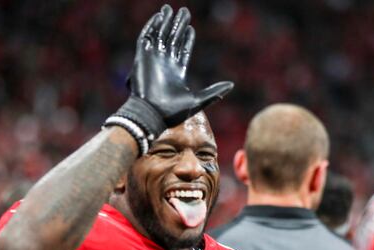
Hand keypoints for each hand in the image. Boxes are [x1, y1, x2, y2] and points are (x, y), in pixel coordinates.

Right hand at [105, 5, 233, 154]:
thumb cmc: (173, 112)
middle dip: (178, 25)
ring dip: (165, 22)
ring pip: (160, 35)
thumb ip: (214, 92)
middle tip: (184, 11)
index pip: (183, 50)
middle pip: (172, 39)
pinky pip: (146, 38)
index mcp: (177, 73)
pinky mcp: (142, 57)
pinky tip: (159, 16)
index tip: (191, 28)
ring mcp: (153, 60)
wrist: (152, 114)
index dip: (187, 39)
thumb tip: (231, 85)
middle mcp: (164, 64)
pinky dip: (151, 26)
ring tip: (170, 9)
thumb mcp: (198, 101)